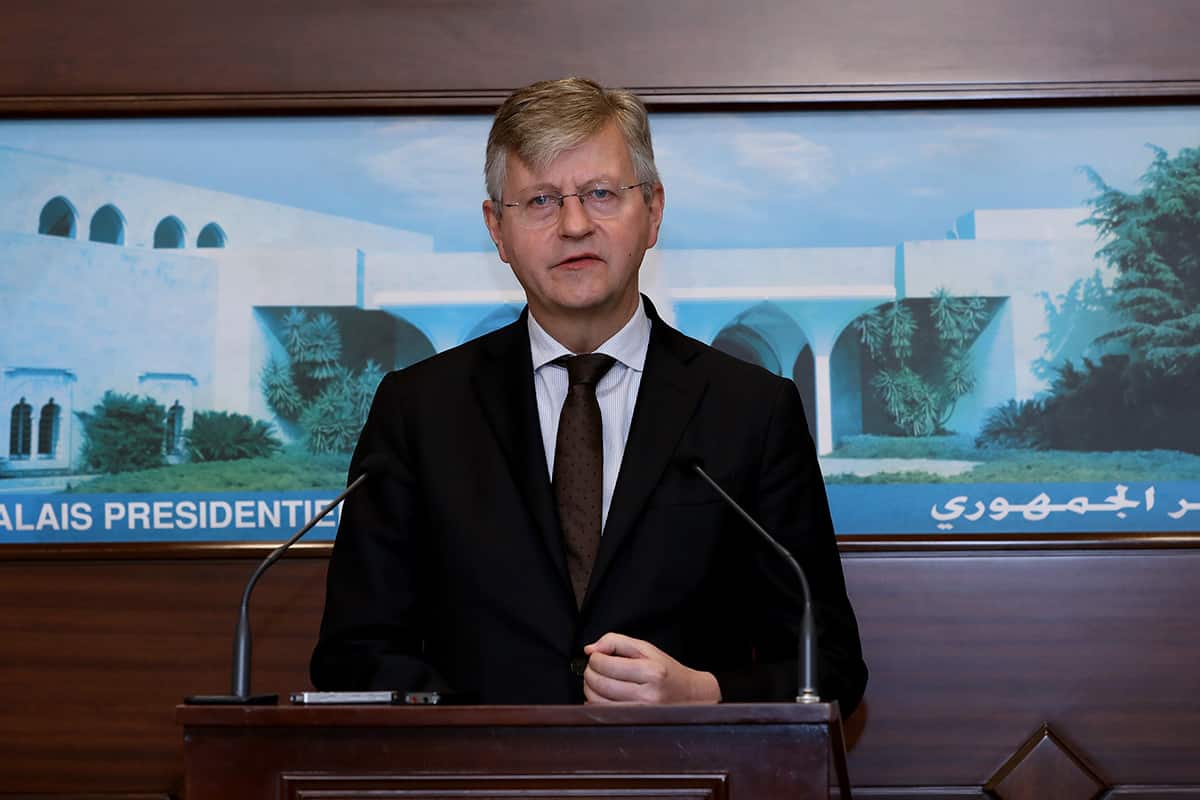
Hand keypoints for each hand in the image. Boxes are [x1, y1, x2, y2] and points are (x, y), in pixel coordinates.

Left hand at [582, 632, 720, 703]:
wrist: (690, 695)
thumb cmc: (666, 671)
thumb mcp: (645, 648)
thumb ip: (615, 642)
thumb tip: (590, 649)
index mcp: (651, 672)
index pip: (605, 664)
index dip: (595, 658)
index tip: (598, 656)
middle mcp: (648, 695)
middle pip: (599, 684)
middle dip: (590, 673)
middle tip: (595, 667)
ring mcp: (641, 713)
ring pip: (598, 701)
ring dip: (590, 688)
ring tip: (599, 680)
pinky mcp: (635, 723)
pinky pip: (604, 713)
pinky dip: (596, 702)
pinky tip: (603, 694)